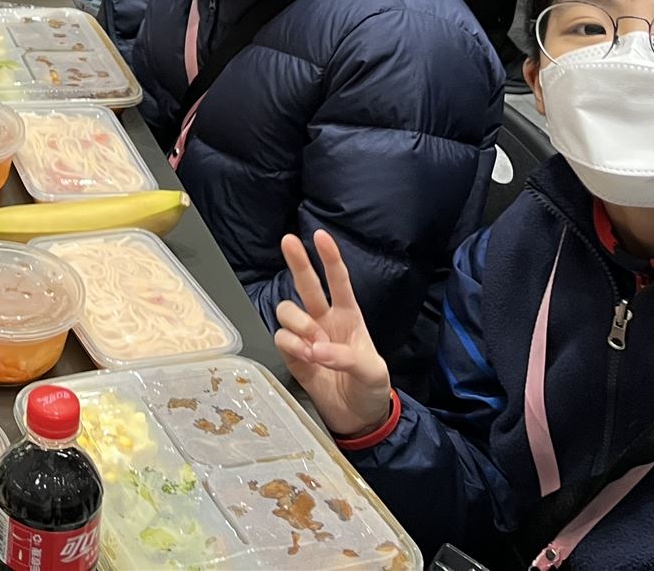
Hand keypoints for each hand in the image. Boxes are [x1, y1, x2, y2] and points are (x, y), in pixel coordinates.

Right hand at [272, 231, 393, 439]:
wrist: (358, 419)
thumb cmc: (371, 389)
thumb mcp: (372, 371)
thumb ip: (346, 356)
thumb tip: (315, 348)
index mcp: (349, 317)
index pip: (338, 281)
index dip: (330, 258)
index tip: (320, 236)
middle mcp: (324, 321)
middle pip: (306, 285)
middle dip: (298, 261)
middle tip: (288, 241)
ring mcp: (305, 337)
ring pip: (288, 311)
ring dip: (298, 323)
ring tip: (312, 344)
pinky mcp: (292, 356)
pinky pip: (281, 338)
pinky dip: (291, 345)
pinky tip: (305, 358)